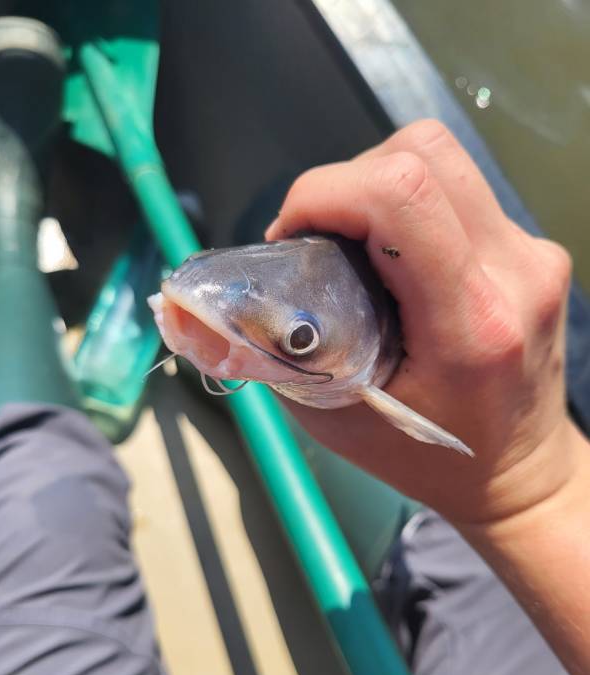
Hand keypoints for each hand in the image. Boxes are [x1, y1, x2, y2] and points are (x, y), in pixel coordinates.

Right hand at [265, 120, 579, 529]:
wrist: (518, 473)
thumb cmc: (426, 461)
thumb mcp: (335, 419)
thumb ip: (267, 357)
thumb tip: (190, 311)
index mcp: (470, 323)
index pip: (400, 194)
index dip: (322, 194)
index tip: (290, 238)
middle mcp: (514, 274)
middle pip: (422, 152)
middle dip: (345, 181)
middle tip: (316, 239)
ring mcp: (534, 254)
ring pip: (441, 158)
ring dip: (375, 186)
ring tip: (349, 246)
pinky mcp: (534, 249)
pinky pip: (458, 190)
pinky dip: (407, 208)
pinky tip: (393, 260)